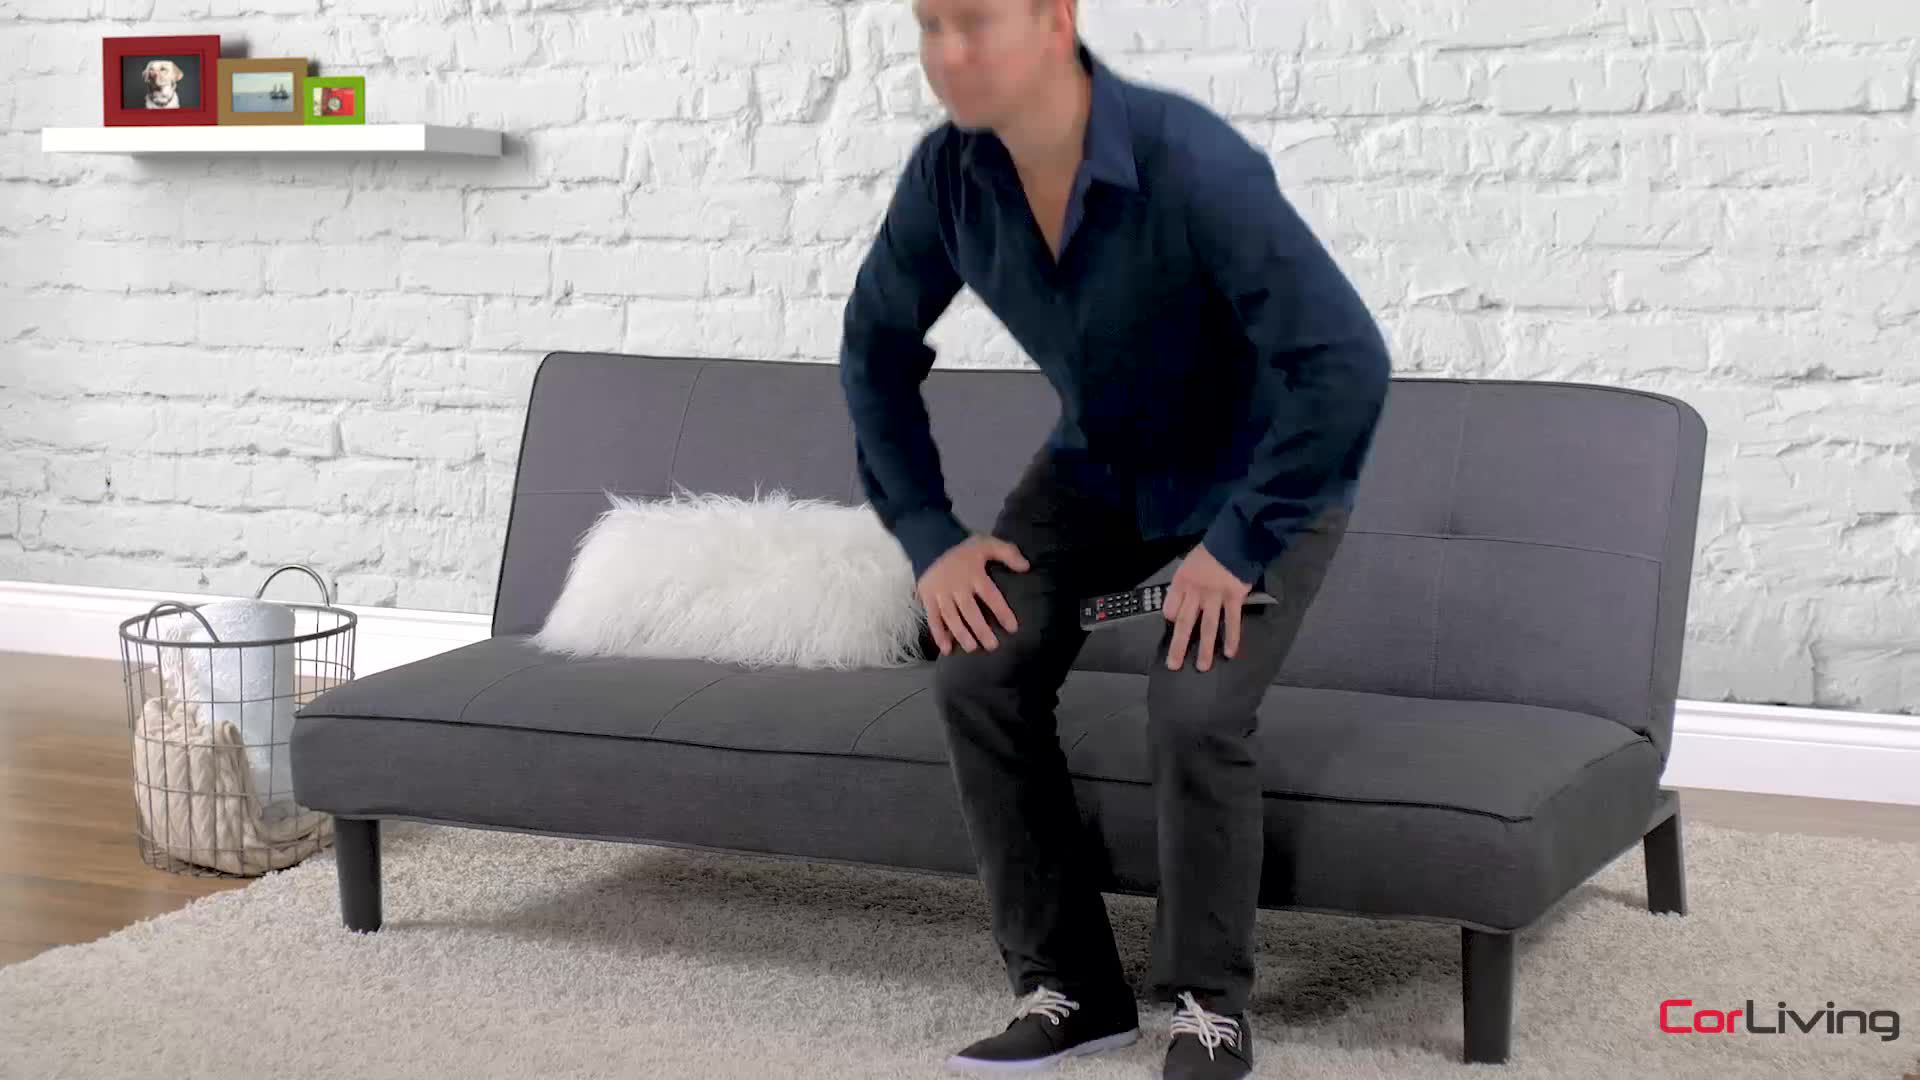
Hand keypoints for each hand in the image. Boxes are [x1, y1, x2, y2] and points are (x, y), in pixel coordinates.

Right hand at [919, 535, 1029, 655]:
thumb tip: (1026, 567)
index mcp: (973, 573)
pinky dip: (938, 634)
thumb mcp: (988, 543)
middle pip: (969, 610)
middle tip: (992, 646)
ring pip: (951, 616)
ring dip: (961, 633)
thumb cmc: (964, 550)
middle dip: (980, 629)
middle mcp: (957, 585)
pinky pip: (933, 618)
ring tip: (972, 648)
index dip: (1001, 611)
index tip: (1012, 628)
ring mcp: (941, 593)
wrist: (931, 544)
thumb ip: (1008, 553)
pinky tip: (946, 649)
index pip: (990, 594)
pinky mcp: (928, 598)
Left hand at [1163, 542, 1252, 671]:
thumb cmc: (1210, 553)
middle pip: (1185, 623)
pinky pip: (1231, 621)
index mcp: (1181, 583)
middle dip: (1179, 646)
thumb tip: (1179, 608)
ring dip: (1205, 649)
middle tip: (1174, 664)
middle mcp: (1195, 592)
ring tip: (1202, 667)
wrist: (1233, 541)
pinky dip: (1231, 638)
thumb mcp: (1188, 564)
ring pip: (1208, 627)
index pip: (1170, 608)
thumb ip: (1184, 586)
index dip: (1171, 619)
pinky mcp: (1234, 597)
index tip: (1175, 626)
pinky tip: (1230, 652)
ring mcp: (1215, 596)